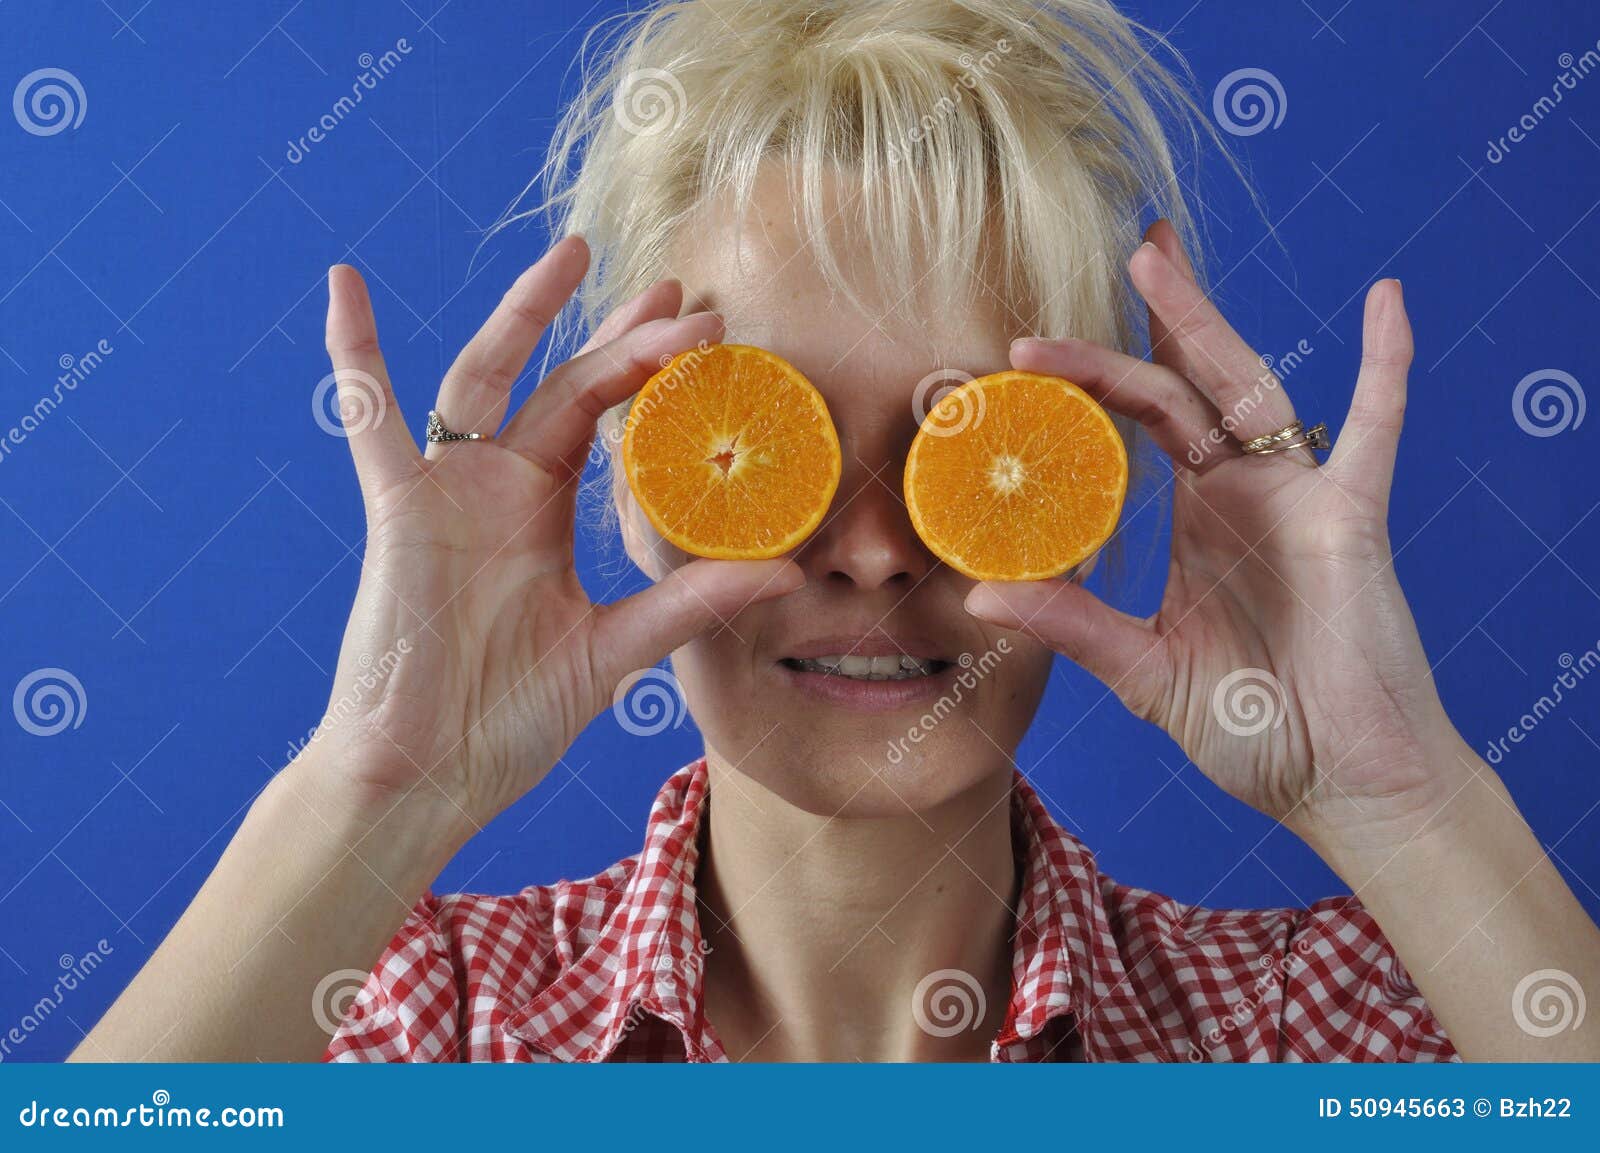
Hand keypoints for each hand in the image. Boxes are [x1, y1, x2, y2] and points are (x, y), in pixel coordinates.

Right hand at [311, 238, 800, 835]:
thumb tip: (786, 570)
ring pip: (486, 378)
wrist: (427, 774)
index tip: (715, 332)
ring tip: (574, 254)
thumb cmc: (506, 718)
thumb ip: (685, 603)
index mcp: (545, 512)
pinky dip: (355, 355)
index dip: (655, 376)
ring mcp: (447, 491)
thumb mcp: (612, 651)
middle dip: (620, 336)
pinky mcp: (399, 509)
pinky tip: (346, 286)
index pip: (608, 420)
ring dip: (524, 315)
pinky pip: (368, 421)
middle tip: (681, 288)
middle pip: (563, 384)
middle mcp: (499, 488)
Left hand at [964, 221, 1466, 849]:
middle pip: (1186, 381)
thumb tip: (981, 598)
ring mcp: (1297, 497)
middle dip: (1149, 317)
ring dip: (1203, 320)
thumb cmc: (1255, 729)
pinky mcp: (1349, 519)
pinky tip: (1386, 300)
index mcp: (1199, 515)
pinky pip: (1374, 430)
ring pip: (1245, 386)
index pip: (1139, 419)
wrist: (1339, 782)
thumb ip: (1073, 626)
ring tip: (1156, 256)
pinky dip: (1385, 366)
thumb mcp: (1143, 671)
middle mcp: (1244, 491)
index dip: (1093, 374)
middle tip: (1119, 248)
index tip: (1030, 344)